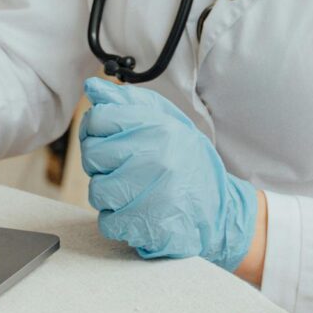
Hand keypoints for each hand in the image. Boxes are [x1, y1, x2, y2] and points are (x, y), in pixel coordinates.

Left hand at [80, 79, 259, 271]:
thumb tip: (93, 88)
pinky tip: (136, 211)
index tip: (105, 137)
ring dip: (109, 194)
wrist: (220, 209)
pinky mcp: (146, 225)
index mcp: (160, 129)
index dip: (95, 129)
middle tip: (123, 167)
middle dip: (101, 163)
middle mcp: (155, 158)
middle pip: (92, 155)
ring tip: (133, 190)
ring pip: (97, 190)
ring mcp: (151, 193)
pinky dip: (117, 219)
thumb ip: (129, 103)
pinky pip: (107, 221)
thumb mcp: (168, 122)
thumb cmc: (189, 163)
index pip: (99, 119)